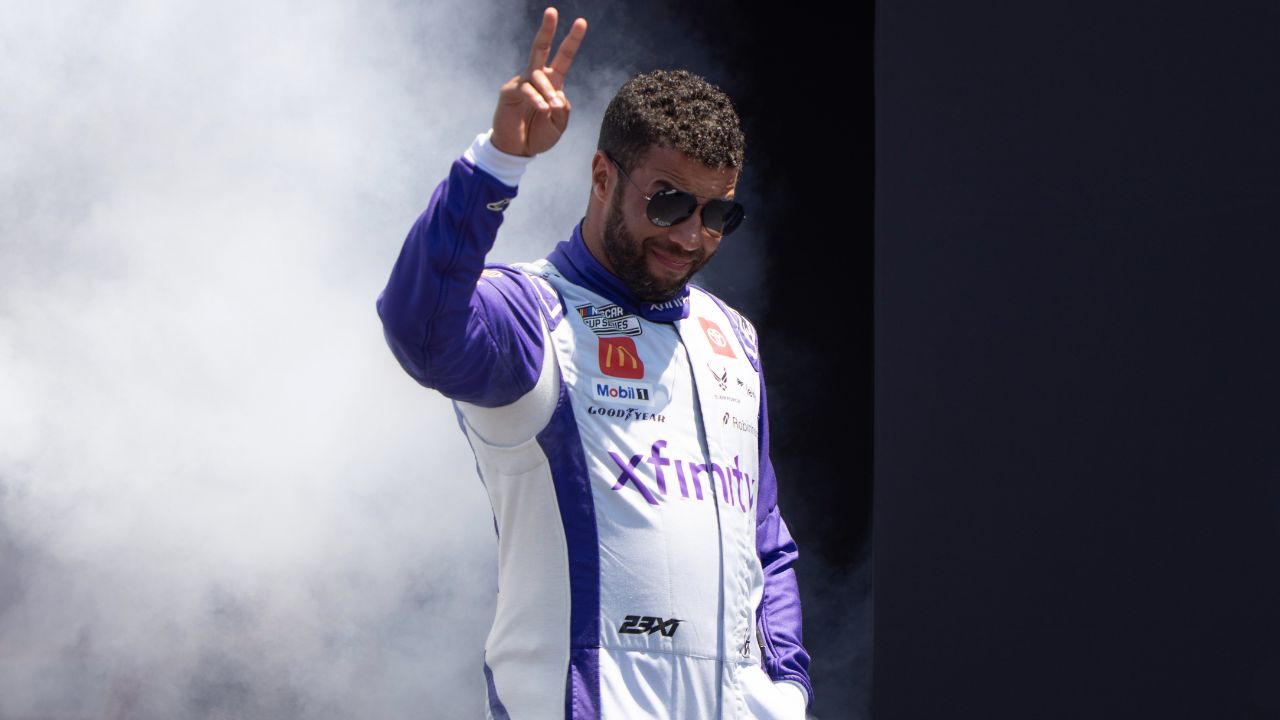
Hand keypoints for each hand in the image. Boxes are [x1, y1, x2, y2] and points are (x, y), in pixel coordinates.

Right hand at [491, 7, 586, 156]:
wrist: (517, 150)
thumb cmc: (539, 136)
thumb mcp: (559, 126)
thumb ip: (563, 110)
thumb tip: (557, 95)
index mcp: (553, 83)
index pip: (563, 57)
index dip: (572, 40)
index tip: (581, 22)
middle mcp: (537, 78)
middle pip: (541, 48)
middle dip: (547, 29)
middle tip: (552, 10)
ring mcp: (522, 83)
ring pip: (538, 75)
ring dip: (547, 91)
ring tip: (550, 107)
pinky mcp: (510, 92)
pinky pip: (526, 90)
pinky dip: (536, 99)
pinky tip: (542, 109)